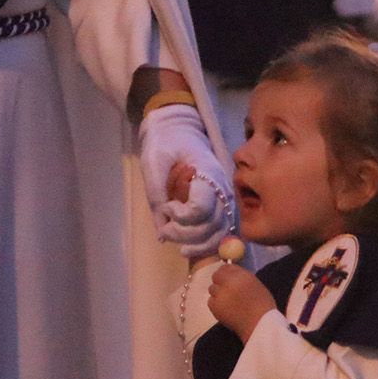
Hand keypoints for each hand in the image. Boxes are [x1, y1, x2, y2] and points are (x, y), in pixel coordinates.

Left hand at [138, 103, 234, 257]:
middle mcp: (222, 187)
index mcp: (207, 173)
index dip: (182, 216)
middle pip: (212, 224)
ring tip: (180, 247)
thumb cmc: (164, 143)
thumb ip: (156, 197)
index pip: (202, 207)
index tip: (167, 207)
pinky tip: (192, 248)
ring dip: (200, 245)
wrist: (179, 130)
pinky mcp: (222, 205)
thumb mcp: (153, 164)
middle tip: (166, 230)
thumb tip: (162, 233)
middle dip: (186, 234)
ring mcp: (225, 197)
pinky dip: (208, 245)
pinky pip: (222, 232)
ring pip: (220, 232)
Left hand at [208, 263, 276, 341]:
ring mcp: (220, 294)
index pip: (227, 267)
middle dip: (220, 281)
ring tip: (227, 302)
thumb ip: (243, 278)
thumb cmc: (263, 307)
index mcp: (242, 275)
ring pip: (212, 288)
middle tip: (225, 289)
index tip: (228, 277)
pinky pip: (210, 301)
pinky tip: (224, 309)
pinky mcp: (215, 307)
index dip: (226, 272)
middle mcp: (229, 282)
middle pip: (216, 275)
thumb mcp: (256, 285)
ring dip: (217, 293)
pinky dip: (215, 304)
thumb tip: (233, 276)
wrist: (259, 325)